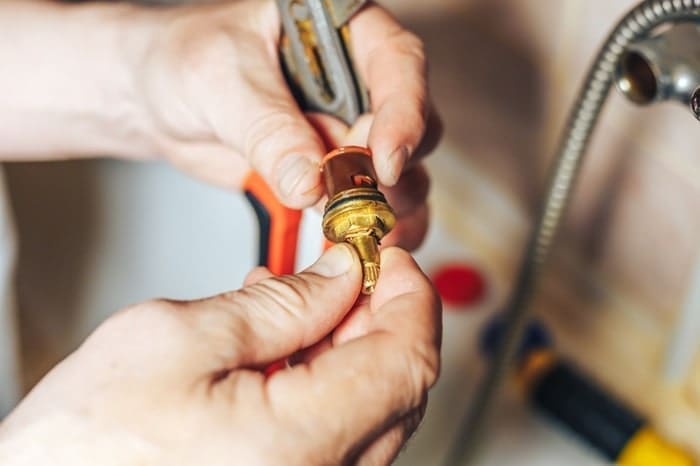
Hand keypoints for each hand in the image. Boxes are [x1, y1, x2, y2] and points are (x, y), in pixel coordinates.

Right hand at [0, 245, 440, 465]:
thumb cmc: (79, 449)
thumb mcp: (175, 338)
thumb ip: (278, 303)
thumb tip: (340, 275)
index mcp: (301, 444)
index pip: (407, 359)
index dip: (411, 296)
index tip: (391, 258)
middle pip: (399, 385)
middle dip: (381, 315)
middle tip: (348, 271)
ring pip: (373, 409)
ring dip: (353, 344)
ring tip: (305, 299)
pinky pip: (338, 435)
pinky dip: (326, 381)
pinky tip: (288, 346)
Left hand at [132, 0, 440, 208]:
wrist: (155, 99)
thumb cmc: (183, 59)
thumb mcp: (221, 81)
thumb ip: (269, 130)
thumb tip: (311, 183)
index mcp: (343, 30)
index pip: (399, 62)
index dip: (403, 112)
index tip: (383, 160)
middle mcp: (359, 79)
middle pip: (416, 124)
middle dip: (387, 170)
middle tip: (348, 198)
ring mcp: (350, 128)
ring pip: (404, 172)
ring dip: (384, 206)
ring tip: (344, 224)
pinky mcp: (335, 171)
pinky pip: (375, 205)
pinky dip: (370, 229)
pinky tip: (352, 242)